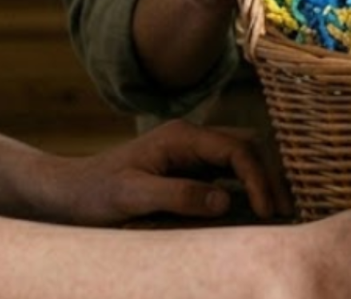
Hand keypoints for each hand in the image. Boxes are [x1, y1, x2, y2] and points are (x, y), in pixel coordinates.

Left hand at [43, 120, 277, 226]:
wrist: (67, 193)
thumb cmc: (94, 194)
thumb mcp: (132, 197)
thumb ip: (178, 195)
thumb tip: (226, 202)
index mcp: (182, 137)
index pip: (237, 148)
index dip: (258, 178)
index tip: (267, 211)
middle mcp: (191, 138)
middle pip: (248, 146)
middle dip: (270, 176)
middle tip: (284, 213)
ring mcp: (191, 152)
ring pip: (242, 156)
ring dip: (262, 180)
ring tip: (278, 213)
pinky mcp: (188, 168)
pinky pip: (228, 172)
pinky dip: (247, 187)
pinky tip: (255, 210)